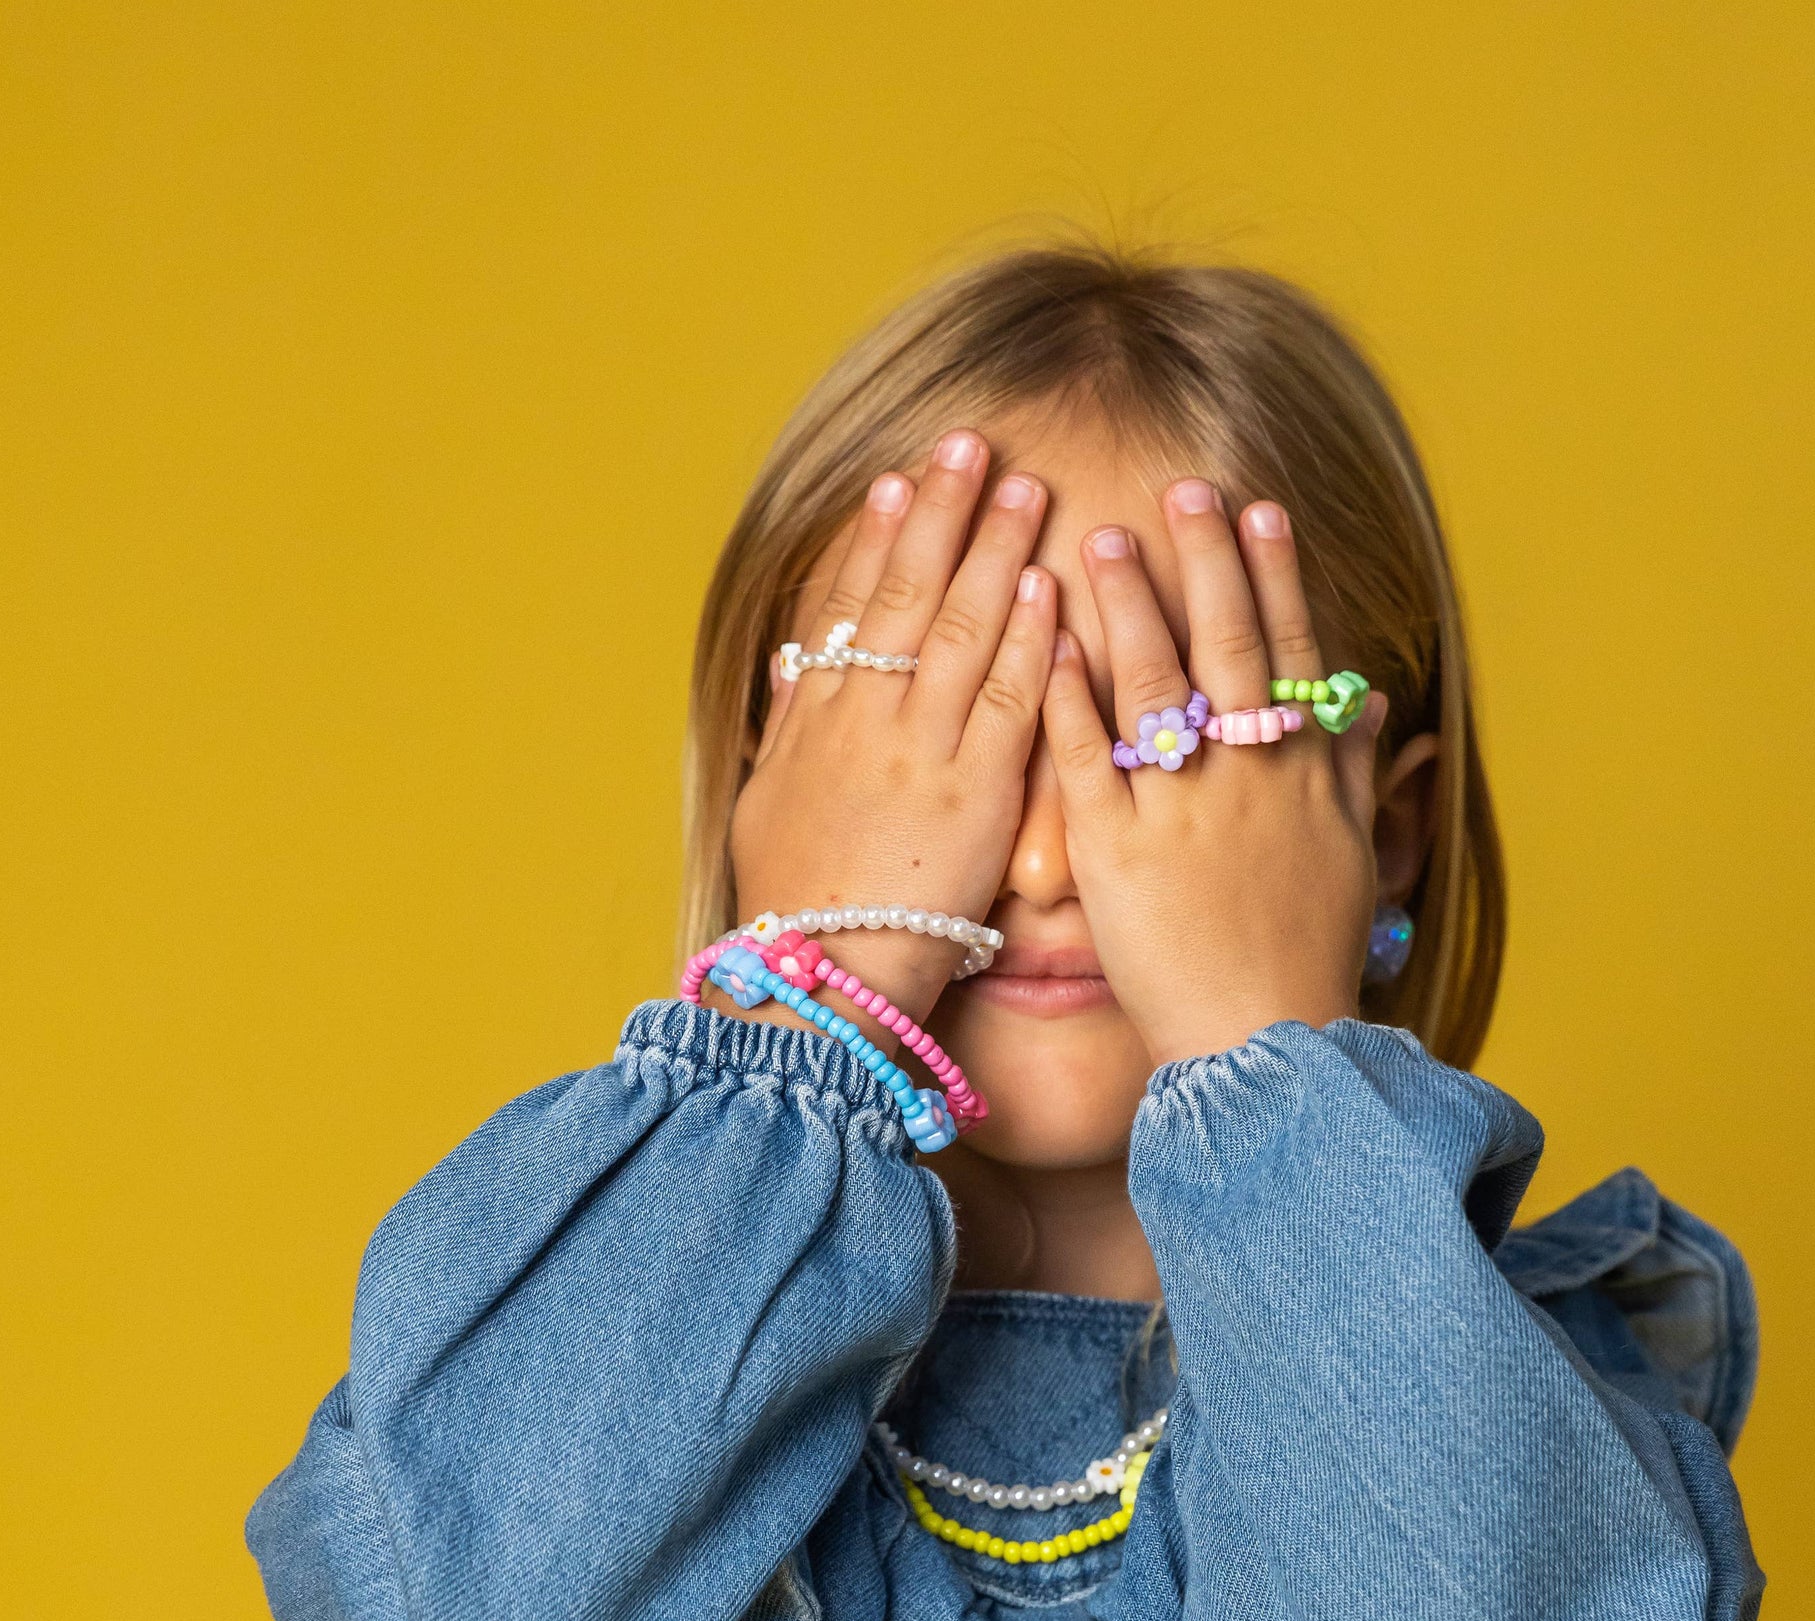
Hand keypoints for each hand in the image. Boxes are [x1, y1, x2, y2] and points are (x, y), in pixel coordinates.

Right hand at [728, 429, 1056, 1049]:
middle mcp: (866, 722)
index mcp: (816, 722)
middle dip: (942, 516)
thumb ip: (785, 730)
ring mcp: (922, 753)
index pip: (849, 607)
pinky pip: (1007, 701)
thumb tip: (792, 667)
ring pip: (960, 631)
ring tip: (1023, 489)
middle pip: (906, 596)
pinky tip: (1048, 587)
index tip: (897, 480)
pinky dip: (1028, 641)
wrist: (817, 980)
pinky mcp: (975, 795)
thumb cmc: (791, 904)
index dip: (875, 538)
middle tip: (972, 446)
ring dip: (994, 554)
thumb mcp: (766, 805)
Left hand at [1039, 482, 1388, 1067]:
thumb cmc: (1308, 957)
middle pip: (1226, 649)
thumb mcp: (1350, 856)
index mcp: (1302, 777)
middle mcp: (1246, 780)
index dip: (1275, 577)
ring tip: (1099, 537)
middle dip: (1205, 562)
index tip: (1261, 509)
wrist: (1264, 1047)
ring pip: (1153, 688)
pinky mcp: (1115, 854)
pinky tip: (1047, 640)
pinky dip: (1068, 698)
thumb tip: (1372, 698)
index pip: (1290, 654)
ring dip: (1128, 605)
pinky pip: (1087, 761)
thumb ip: (1354, 770)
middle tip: (1183, 488)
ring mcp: (1180, 812)